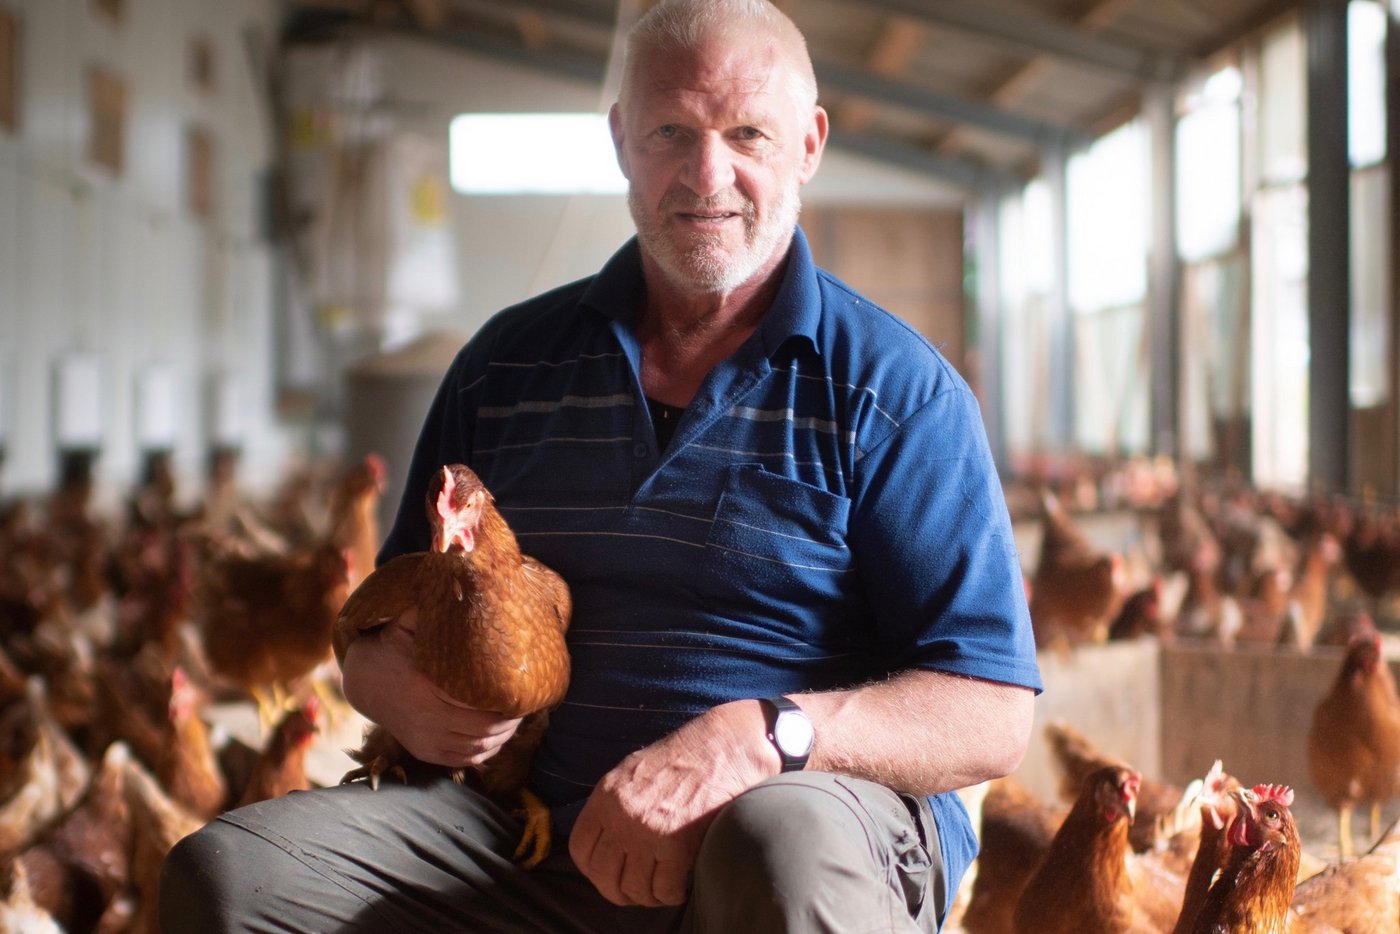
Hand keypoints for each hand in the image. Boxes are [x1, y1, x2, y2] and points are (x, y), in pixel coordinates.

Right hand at [340, 607, 521, 766]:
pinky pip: (465, 759)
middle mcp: (427, 719)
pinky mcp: (425, 751)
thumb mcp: (405, 621)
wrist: (364, 680)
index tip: (523, 691)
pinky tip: (498, 735)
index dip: (506, 704)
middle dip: (511, 721)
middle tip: (526, 706)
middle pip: (484, 730)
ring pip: (478, 748)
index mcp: (427, 689)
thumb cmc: (393, 645)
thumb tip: (455, 575)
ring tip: (516, 718)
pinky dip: (486, 750)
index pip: (479, 706)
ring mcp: (426, 739)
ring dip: (503, 737)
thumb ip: (428, 606)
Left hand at [568, 700, 779, 906]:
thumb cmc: (683, 756)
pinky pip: (665, 889)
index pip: (580, 849)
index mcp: (607, 795)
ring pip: (633, 888)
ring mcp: (648, 831)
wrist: (723, 747)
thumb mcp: (633, 770)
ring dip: (646, 896)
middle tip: (634, 891)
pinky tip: (680, 885)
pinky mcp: (678, 845)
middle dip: (618, 891)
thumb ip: (614, 803)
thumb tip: (606, 835)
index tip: (608, 873)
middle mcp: (622, 815)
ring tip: (659, 889)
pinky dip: (671, 895)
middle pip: (603, 875)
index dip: (592, 869)